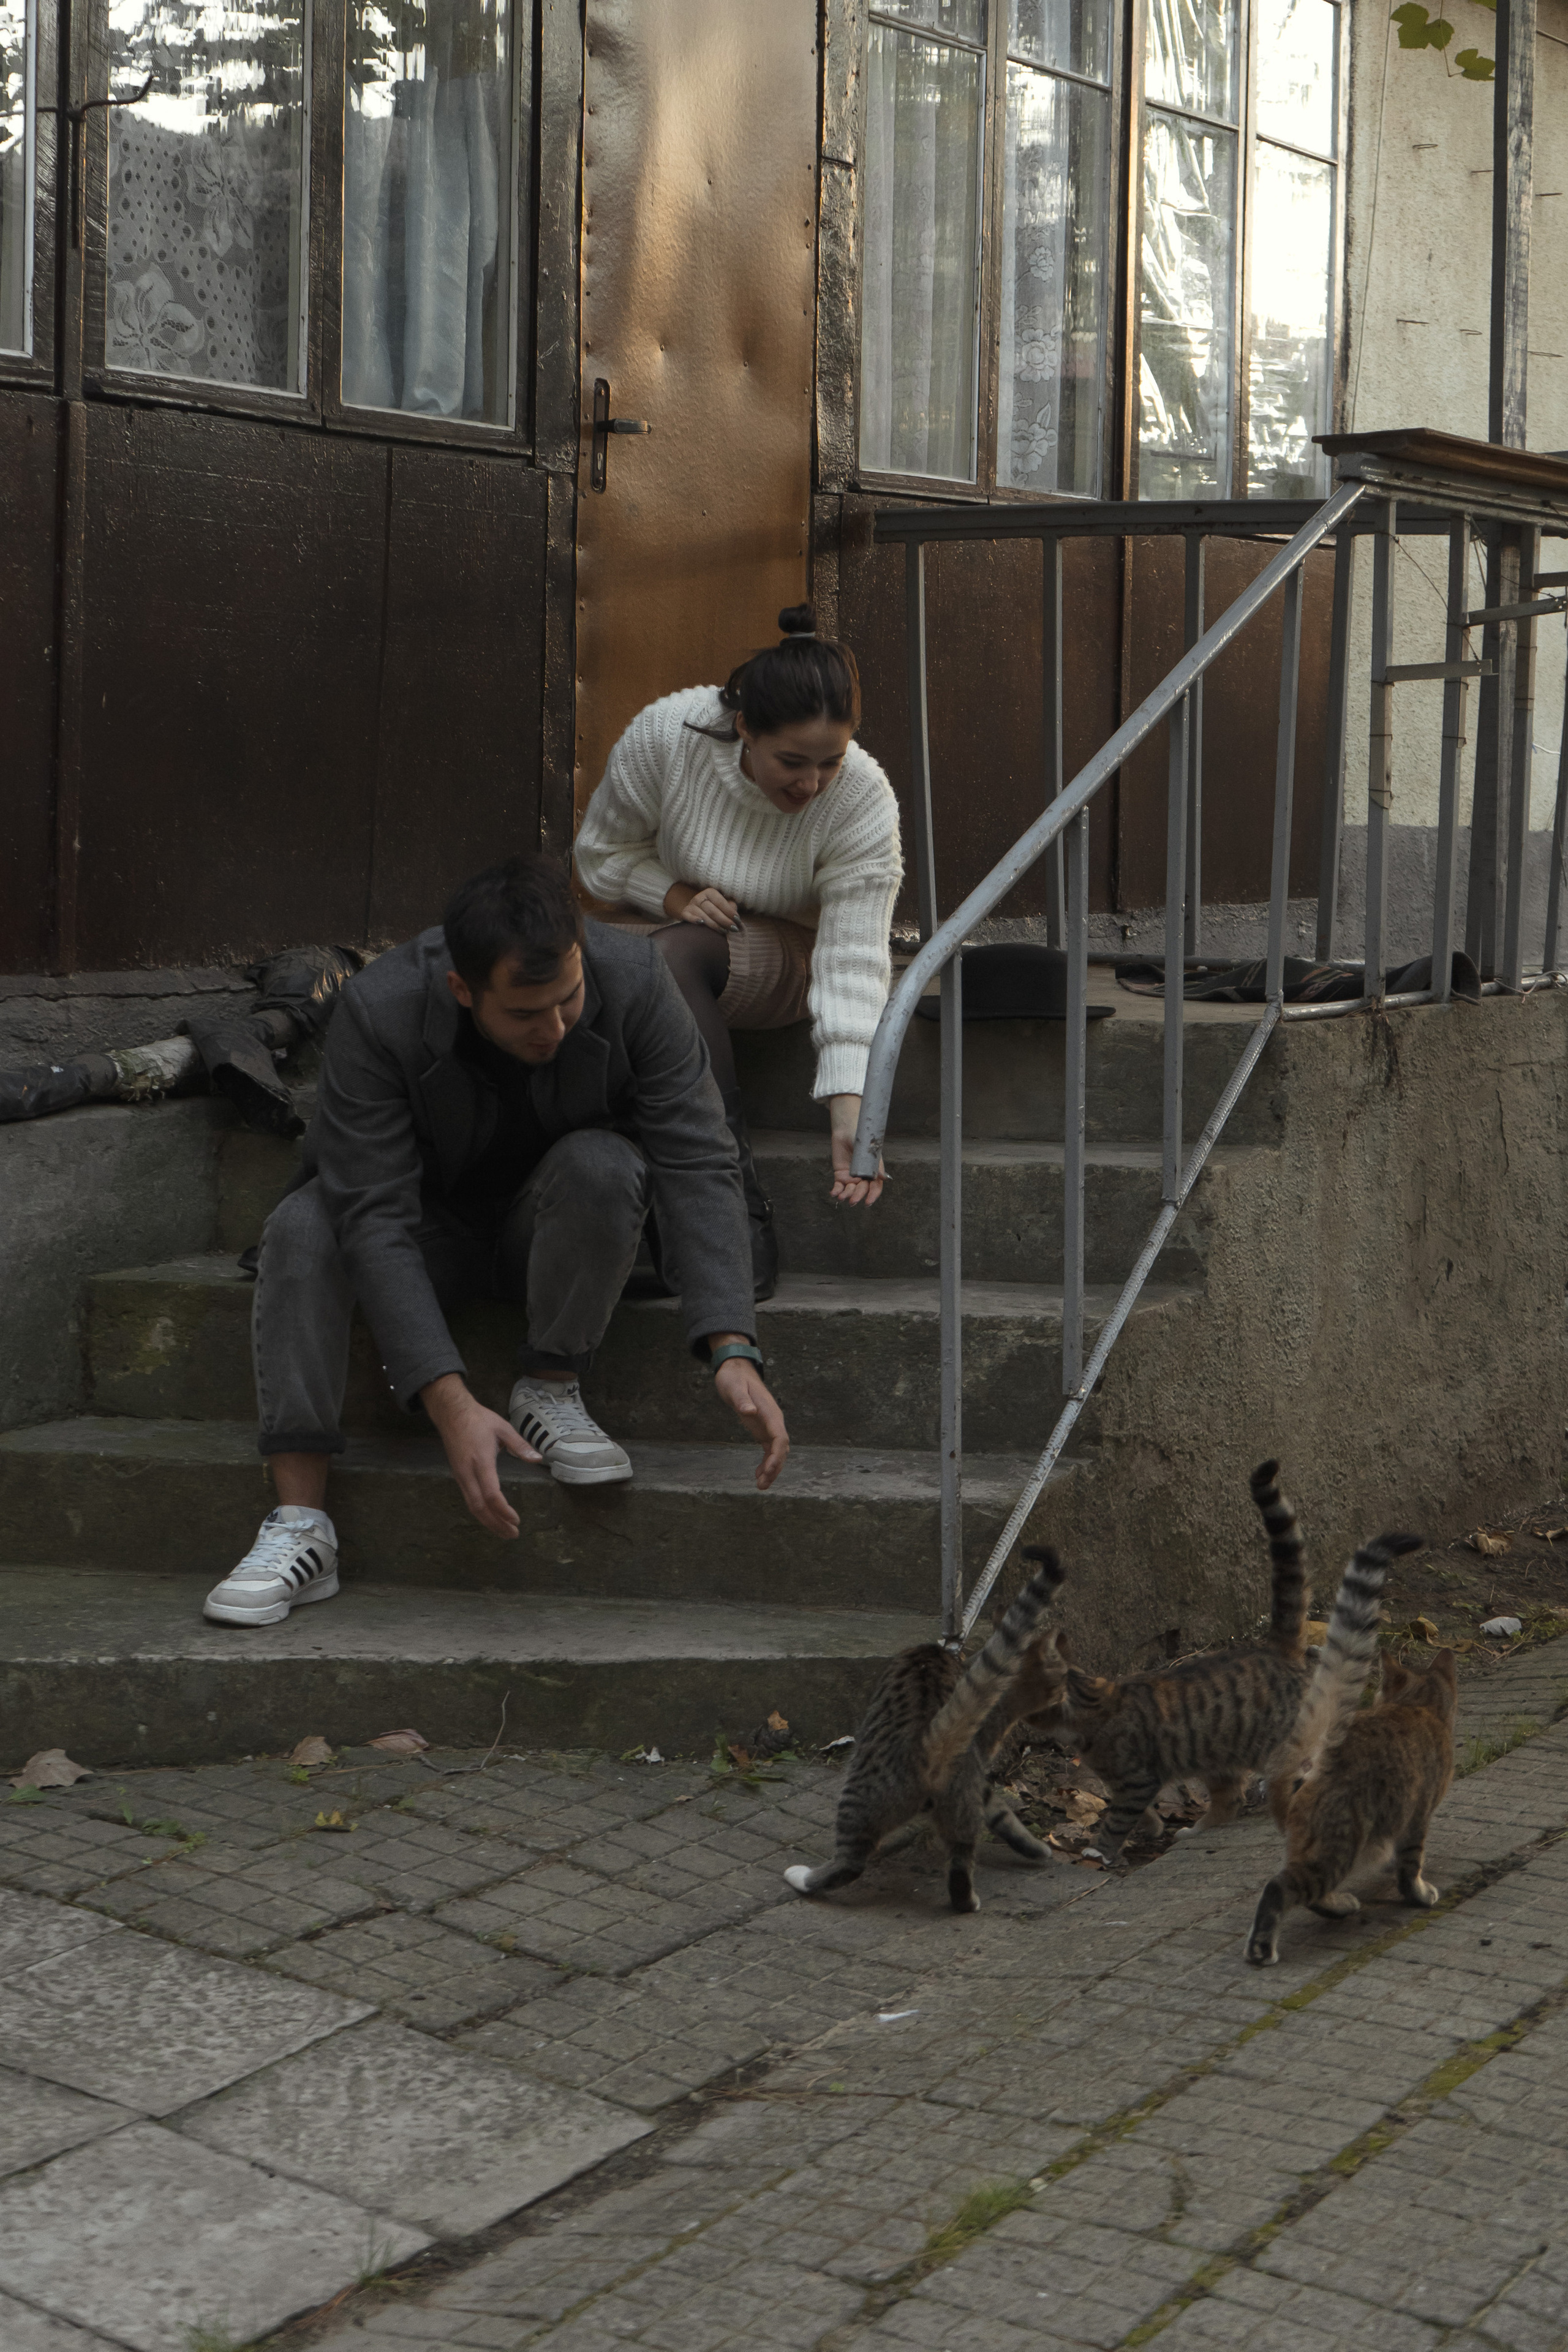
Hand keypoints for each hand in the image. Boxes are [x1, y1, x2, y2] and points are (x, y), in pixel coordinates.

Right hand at [421, 1373, 536, 1536]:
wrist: (451, 1413)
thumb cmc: (478, 1419)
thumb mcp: (503, 1428)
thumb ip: (520, 1445)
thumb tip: (538, 1459)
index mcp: (481, 1461)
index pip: (491, 1494)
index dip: (503, 1511)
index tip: (516, 1520)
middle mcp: (468, 1473)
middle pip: (480, 1507)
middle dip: (496, 1523)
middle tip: (513, 1534)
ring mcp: (460, 1476)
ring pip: (472, 1506)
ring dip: (488, 1521)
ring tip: (504, 1532)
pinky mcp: (458, 1476)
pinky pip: (469, 1499)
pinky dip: (480, 1512)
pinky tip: (491, 1517)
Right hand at [664, 881, 738, 930]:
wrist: (698, 914)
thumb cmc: (715, 911)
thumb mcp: (724, 907)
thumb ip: (731, 910)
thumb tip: (738, 920)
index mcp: (710, 892)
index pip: (721, 902)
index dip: (729, 912)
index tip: (737, 921)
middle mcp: (699, 897)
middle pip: (712, 910)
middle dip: (724, 921)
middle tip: (733, 929)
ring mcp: (691, 905)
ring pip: (703, 916)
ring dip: (714, 925)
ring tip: (724, 931)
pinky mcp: (684, 913)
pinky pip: (688, 916)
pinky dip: (694, 919)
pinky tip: (701, 923)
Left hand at [710, 1350, 789, 1489]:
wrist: (736, 1371)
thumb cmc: (734, 1379)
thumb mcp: (734, 1387)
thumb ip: (742, 1399)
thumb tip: (750, 1412)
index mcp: (770, 1412)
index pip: (780, 1437)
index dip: (777, 1455)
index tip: (769, 1470)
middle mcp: (773, 1421)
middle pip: (781, 1448)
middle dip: (774, 1468)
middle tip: (762, 1485)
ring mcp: (769, 1426)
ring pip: (777, 1452)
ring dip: (771, 1469)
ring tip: (760, 1485)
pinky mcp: (763, 1429)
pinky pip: (769, 1450)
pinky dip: (766, 1463)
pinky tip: (757, 1474)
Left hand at [828, 1094, 884, 1206]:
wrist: (846, 1129)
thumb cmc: (861, 1137)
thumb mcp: (868, 1150)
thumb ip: (875, 1164)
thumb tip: (883, 1178)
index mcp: (874, 1170)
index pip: (876, 1186)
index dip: (873, 1195)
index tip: (868, 1202)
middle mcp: (864, 1175)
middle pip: (863, 1190)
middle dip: (858, 1196)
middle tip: (852, 1200)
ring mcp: (852, 1176)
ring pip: (850, 1190)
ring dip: (847, 1195)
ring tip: (841, 1197)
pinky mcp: (840, 1174)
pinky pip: (839, 1186)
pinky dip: (836, 1191)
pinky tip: (834, 1194)